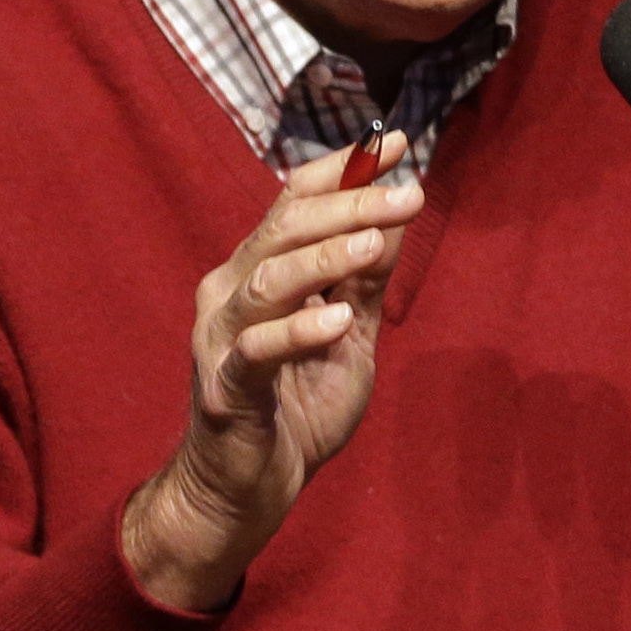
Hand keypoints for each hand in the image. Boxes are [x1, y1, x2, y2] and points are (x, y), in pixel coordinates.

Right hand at [123, 134, 421, 609]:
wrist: (251, 488)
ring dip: (324, 258)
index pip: (293, 201)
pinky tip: (337, 319)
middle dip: (350, 206)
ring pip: (268, 279)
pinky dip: (297, 331)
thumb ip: (365, 280)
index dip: (341, 169)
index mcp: (258, 270)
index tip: (394, 142)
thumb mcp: (349, 334)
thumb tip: (396, 217)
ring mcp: (222, 338)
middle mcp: (231, 291)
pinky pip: (257, 351)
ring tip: (375, 244)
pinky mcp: (224, 388)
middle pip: (284, 229)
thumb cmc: (298, 406)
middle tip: (408, 195)